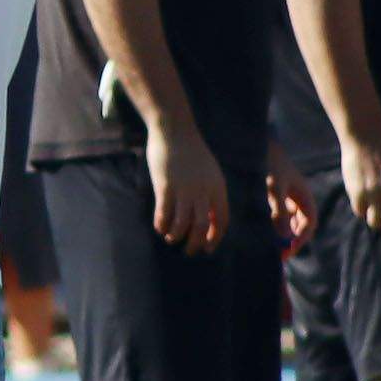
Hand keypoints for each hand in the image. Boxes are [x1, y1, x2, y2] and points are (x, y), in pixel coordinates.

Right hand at [145, 127, 228, 255]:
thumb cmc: (191, 150)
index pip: (221, 220)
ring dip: (177, 236)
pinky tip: (159, 228)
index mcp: (217, 186)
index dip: (215, 238)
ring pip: (183, 223)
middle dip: (195, 243)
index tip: (207, 248)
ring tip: (171, 239)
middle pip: (201, 226)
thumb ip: (211, 192)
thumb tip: (208, 217)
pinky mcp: (165, 185)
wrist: (174, 129)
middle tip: (189, 251)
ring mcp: (183, 188)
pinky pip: (164, 213)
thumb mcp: (210, 171)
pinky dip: (162, 225)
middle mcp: (203, 190)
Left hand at [265, 142, 316, 256]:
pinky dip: (270, 225)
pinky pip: (275, 215)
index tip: (289, 250)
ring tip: (268, 246)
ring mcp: (285, 197)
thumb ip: (280, 211)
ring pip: (286, 221)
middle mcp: (297, 198)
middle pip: (299, 225)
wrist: (255, 143)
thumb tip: (284, 236)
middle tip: (278, 255)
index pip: (309, 224)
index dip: (301, 239)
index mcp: (304, 196)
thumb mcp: (275, 187)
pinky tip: (259, 232)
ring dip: (280, 234)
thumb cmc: (268, 162)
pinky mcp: (272, 195)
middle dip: (290, 240)